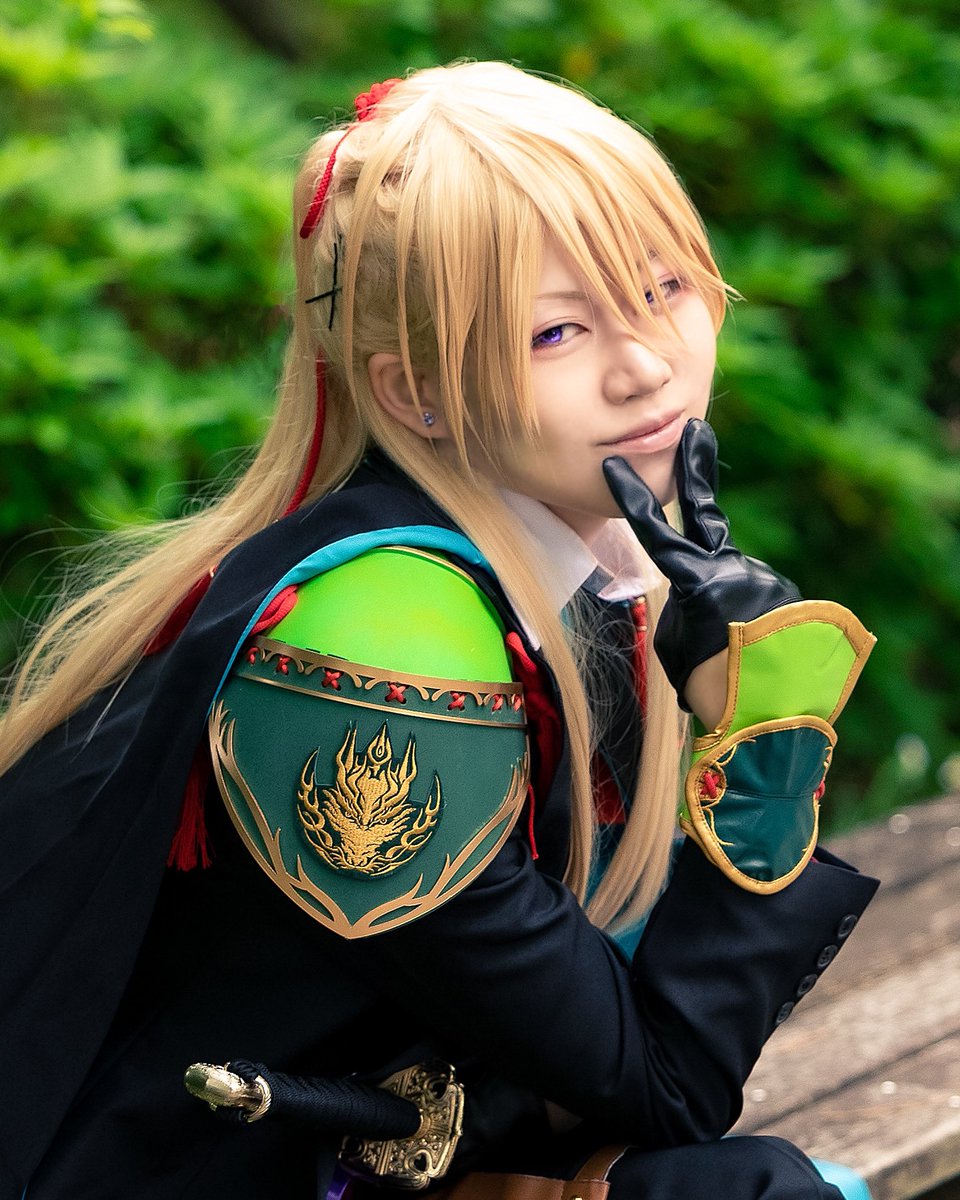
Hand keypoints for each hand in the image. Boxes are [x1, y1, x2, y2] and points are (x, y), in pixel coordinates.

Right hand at [603, 419, 799, 709]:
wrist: (775, 713)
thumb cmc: (712, 687)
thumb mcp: (677, 645)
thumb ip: (686, 603)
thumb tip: (703, 591)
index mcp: (698, 581)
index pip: (655, 530)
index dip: (632, 498)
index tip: (614, 465)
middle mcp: (735, 569)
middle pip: (707, 512)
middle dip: (696, 471)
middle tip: (696, 429)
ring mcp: (764, 578)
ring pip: (731, 578)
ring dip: (725, 604)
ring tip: (726, 648)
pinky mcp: (787, 594)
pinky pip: (755, 598)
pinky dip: (746, 618)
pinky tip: (748, 648)